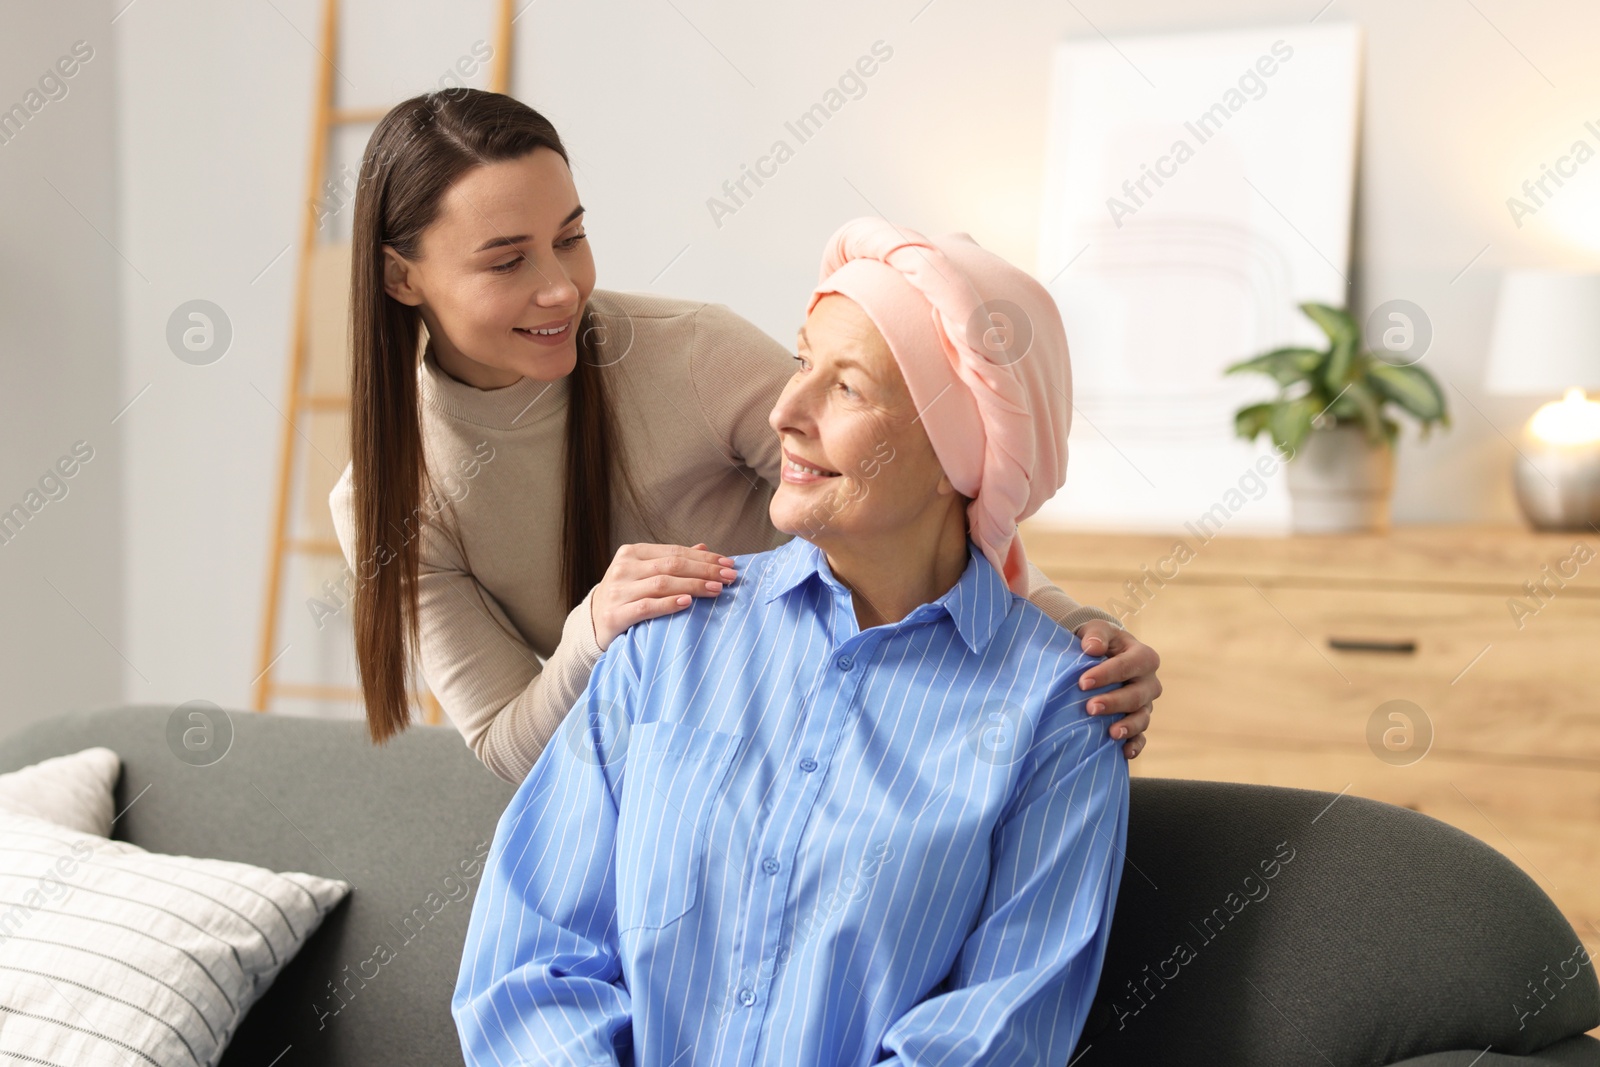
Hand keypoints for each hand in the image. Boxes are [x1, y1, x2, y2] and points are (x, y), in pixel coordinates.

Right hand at [589, 542, 737, 650]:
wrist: (593, 623)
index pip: (675, 551)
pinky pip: (646, 607)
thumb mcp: (644, 573)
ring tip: (716, 590)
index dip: (704, 557)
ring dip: (693, 586)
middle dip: (704, 570)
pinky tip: (688, 603)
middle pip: (671, 566)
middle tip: (729, 577)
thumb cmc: (626, 595)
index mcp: (632, 552)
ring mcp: (618, 591)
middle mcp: (623, 568)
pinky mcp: (615, 614)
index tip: (728, 563)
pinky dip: (668, 604)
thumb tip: (704, 547)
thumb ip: (671, 561)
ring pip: (661, 584)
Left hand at [1074, 620, 1160, 760]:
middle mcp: (1149, 682)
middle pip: (1136, 695)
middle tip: (1090, 707)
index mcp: (1143, 657)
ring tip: (1111, 734)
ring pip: (1142, 718)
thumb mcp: (1097, 630)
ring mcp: (1145, 704)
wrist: (1101, 655)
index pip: (1127, 666)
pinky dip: (1135, 745)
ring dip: (1127, 727)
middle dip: (1114, 702)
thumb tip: (1091, 648)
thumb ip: (1095, 635)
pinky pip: (1142, 736)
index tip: (1082, 682)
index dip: (1106, 674)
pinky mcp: (1139, 721)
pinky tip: (1124, 752)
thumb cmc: (1098, 642)